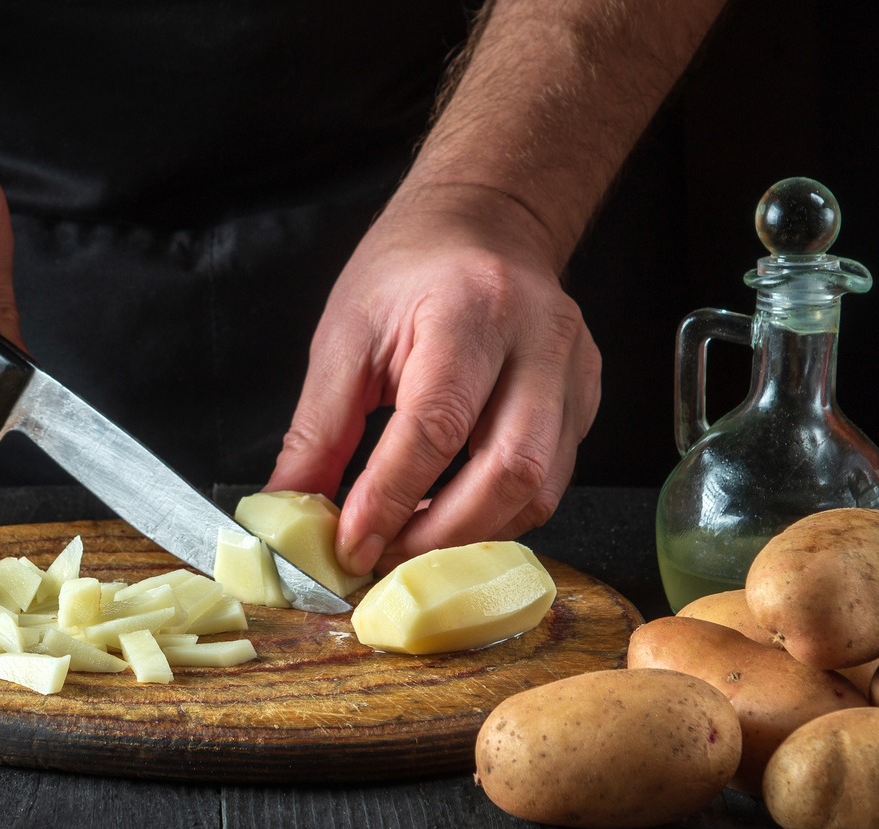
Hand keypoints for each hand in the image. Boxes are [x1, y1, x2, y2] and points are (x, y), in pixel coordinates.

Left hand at [267, 184, 600, 573]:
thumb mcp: (345, 334)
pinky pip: (552, 481)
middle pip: (510, 469)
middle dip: (441, 534)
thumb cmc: (410, 269)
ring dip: (472, 535)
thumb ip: (318, 429)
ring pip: (541, 488)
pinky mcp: (586, 398)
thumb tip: (291, 508)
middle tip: (383, 558)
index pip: (435, 425)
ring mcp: (574, 371)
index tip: (350, 543)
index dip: (390, 497)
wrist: (485, 221)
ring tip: (410, 543)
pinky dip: (499, 516)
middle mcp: (539, 339)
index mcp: (469, 309)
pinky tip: (450, 517)